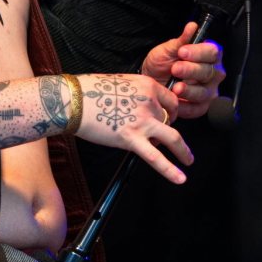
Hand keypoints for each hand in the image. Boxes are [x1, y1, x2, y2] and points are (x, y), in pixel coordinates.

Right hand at [75, 73, 191, 183]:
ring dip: (183, 151)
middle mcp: (149, 102)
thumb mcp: (120, 82)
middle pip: (170, 119)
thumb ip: (135, 94)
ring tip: (188, 160)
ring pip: (173, 138)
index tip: (167, 118)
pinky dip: (170, 170)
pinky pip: (156, 157)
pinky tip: (180, 178)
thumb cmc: (89, 90)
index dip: (169, 112)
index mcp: (147, 85)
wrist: (73, 100)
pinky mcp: (131, 138)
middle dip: (168, 128)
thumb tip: (138, 106)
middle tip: (167, 137)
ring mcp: (142, 121)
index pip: (170, 101)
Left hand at [142, 22, 224, 118]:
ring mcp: (208, 91)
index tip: (182, 51)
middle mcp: (213, 73)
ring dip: (189, 90)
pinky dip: (186, 105)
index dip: (198, 52)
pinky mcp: (201, 106)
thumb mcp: (167, 50)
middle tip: (175, 69)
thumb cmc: (161, 64)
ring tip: (175, 87)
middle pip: (210, 72)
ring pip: (205, 92)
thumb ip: (181, 40)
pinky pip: (198, 108)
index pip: (212, 52)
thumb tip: (192, 26)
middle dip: (191, 70)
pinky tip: (175, 100)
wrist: (150, 81)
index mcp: (208, 55)